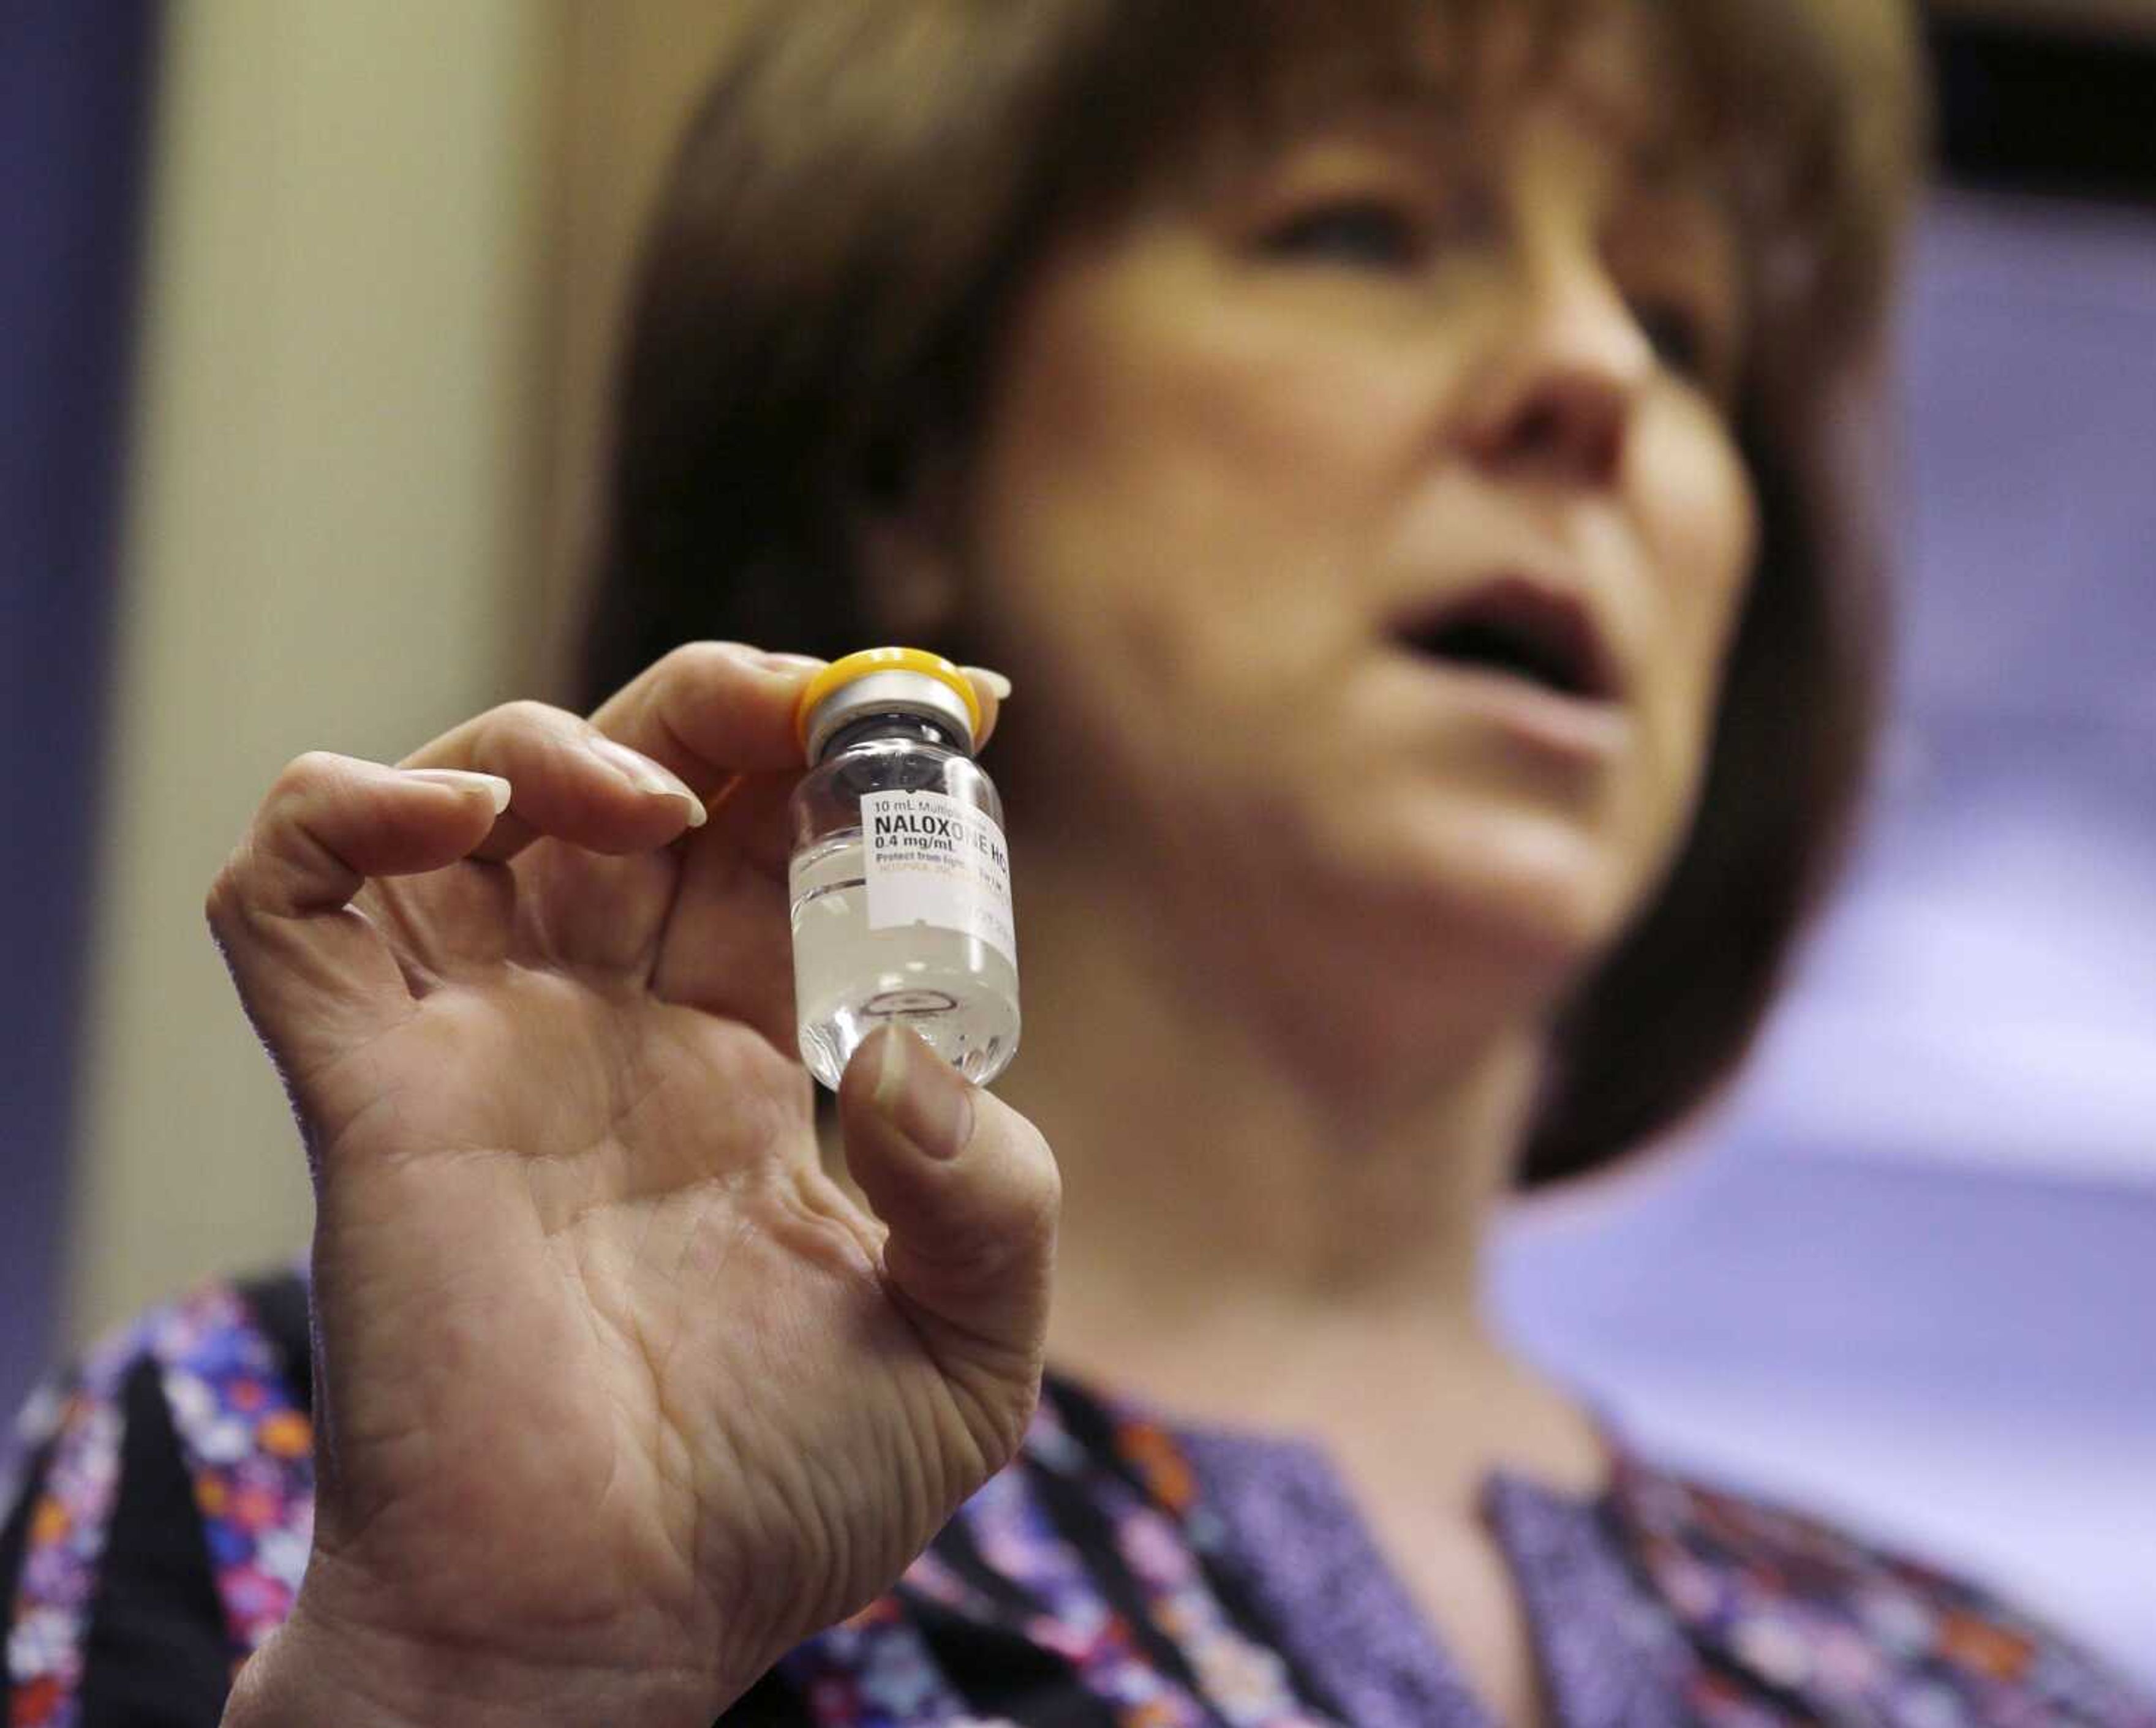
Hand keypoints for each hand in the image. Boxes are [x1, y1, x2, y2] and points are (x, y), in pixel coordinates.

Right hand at [206, 644, 1052, 1725]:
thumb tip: (901, 1055)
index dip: (852, 762)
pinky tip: (465, 820)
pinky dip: (350, 812)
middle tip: (825, 699)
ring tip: (654, 799)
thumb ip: (993, 1199)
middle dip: (725, 703)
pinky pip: (290, 898)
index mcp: (729, 1067)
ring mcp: (475, 1048)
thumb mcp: (964, 1351)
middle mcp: (598, 1032)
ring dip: (553, 737)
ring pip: (462, 795)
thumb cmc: (774, 1507)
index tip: (962, 702)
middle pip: (636, 779)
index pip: (773, 849)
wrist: (612, 1630)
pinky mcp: (367, 1091)